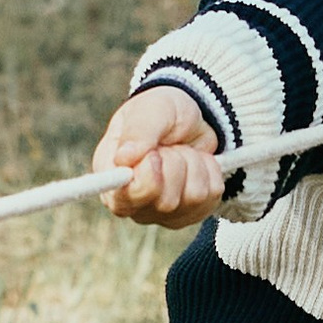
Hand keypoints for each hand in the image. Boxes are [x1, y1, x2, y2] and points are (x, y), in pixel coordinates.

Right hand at [95, 86, 229, 226]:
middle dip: (175, 164)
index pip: (121, 200)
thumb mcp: (152, 109)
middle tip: (169, 146)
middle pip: (165, 202)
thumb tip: (123, 158)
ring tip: (182, 150)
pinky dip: (210, 172)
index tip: (155, 156)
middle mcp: (132, 200)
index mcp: (111, 174)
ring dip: (194, 164)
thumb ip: (139, 131)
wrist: (191, 119)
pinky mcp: (189, 213)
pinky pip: (211, 198)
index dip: (145, 182)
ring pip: (193, 198)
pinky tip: (196, 162)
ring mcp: (161, 211)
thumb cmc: (162, 112)